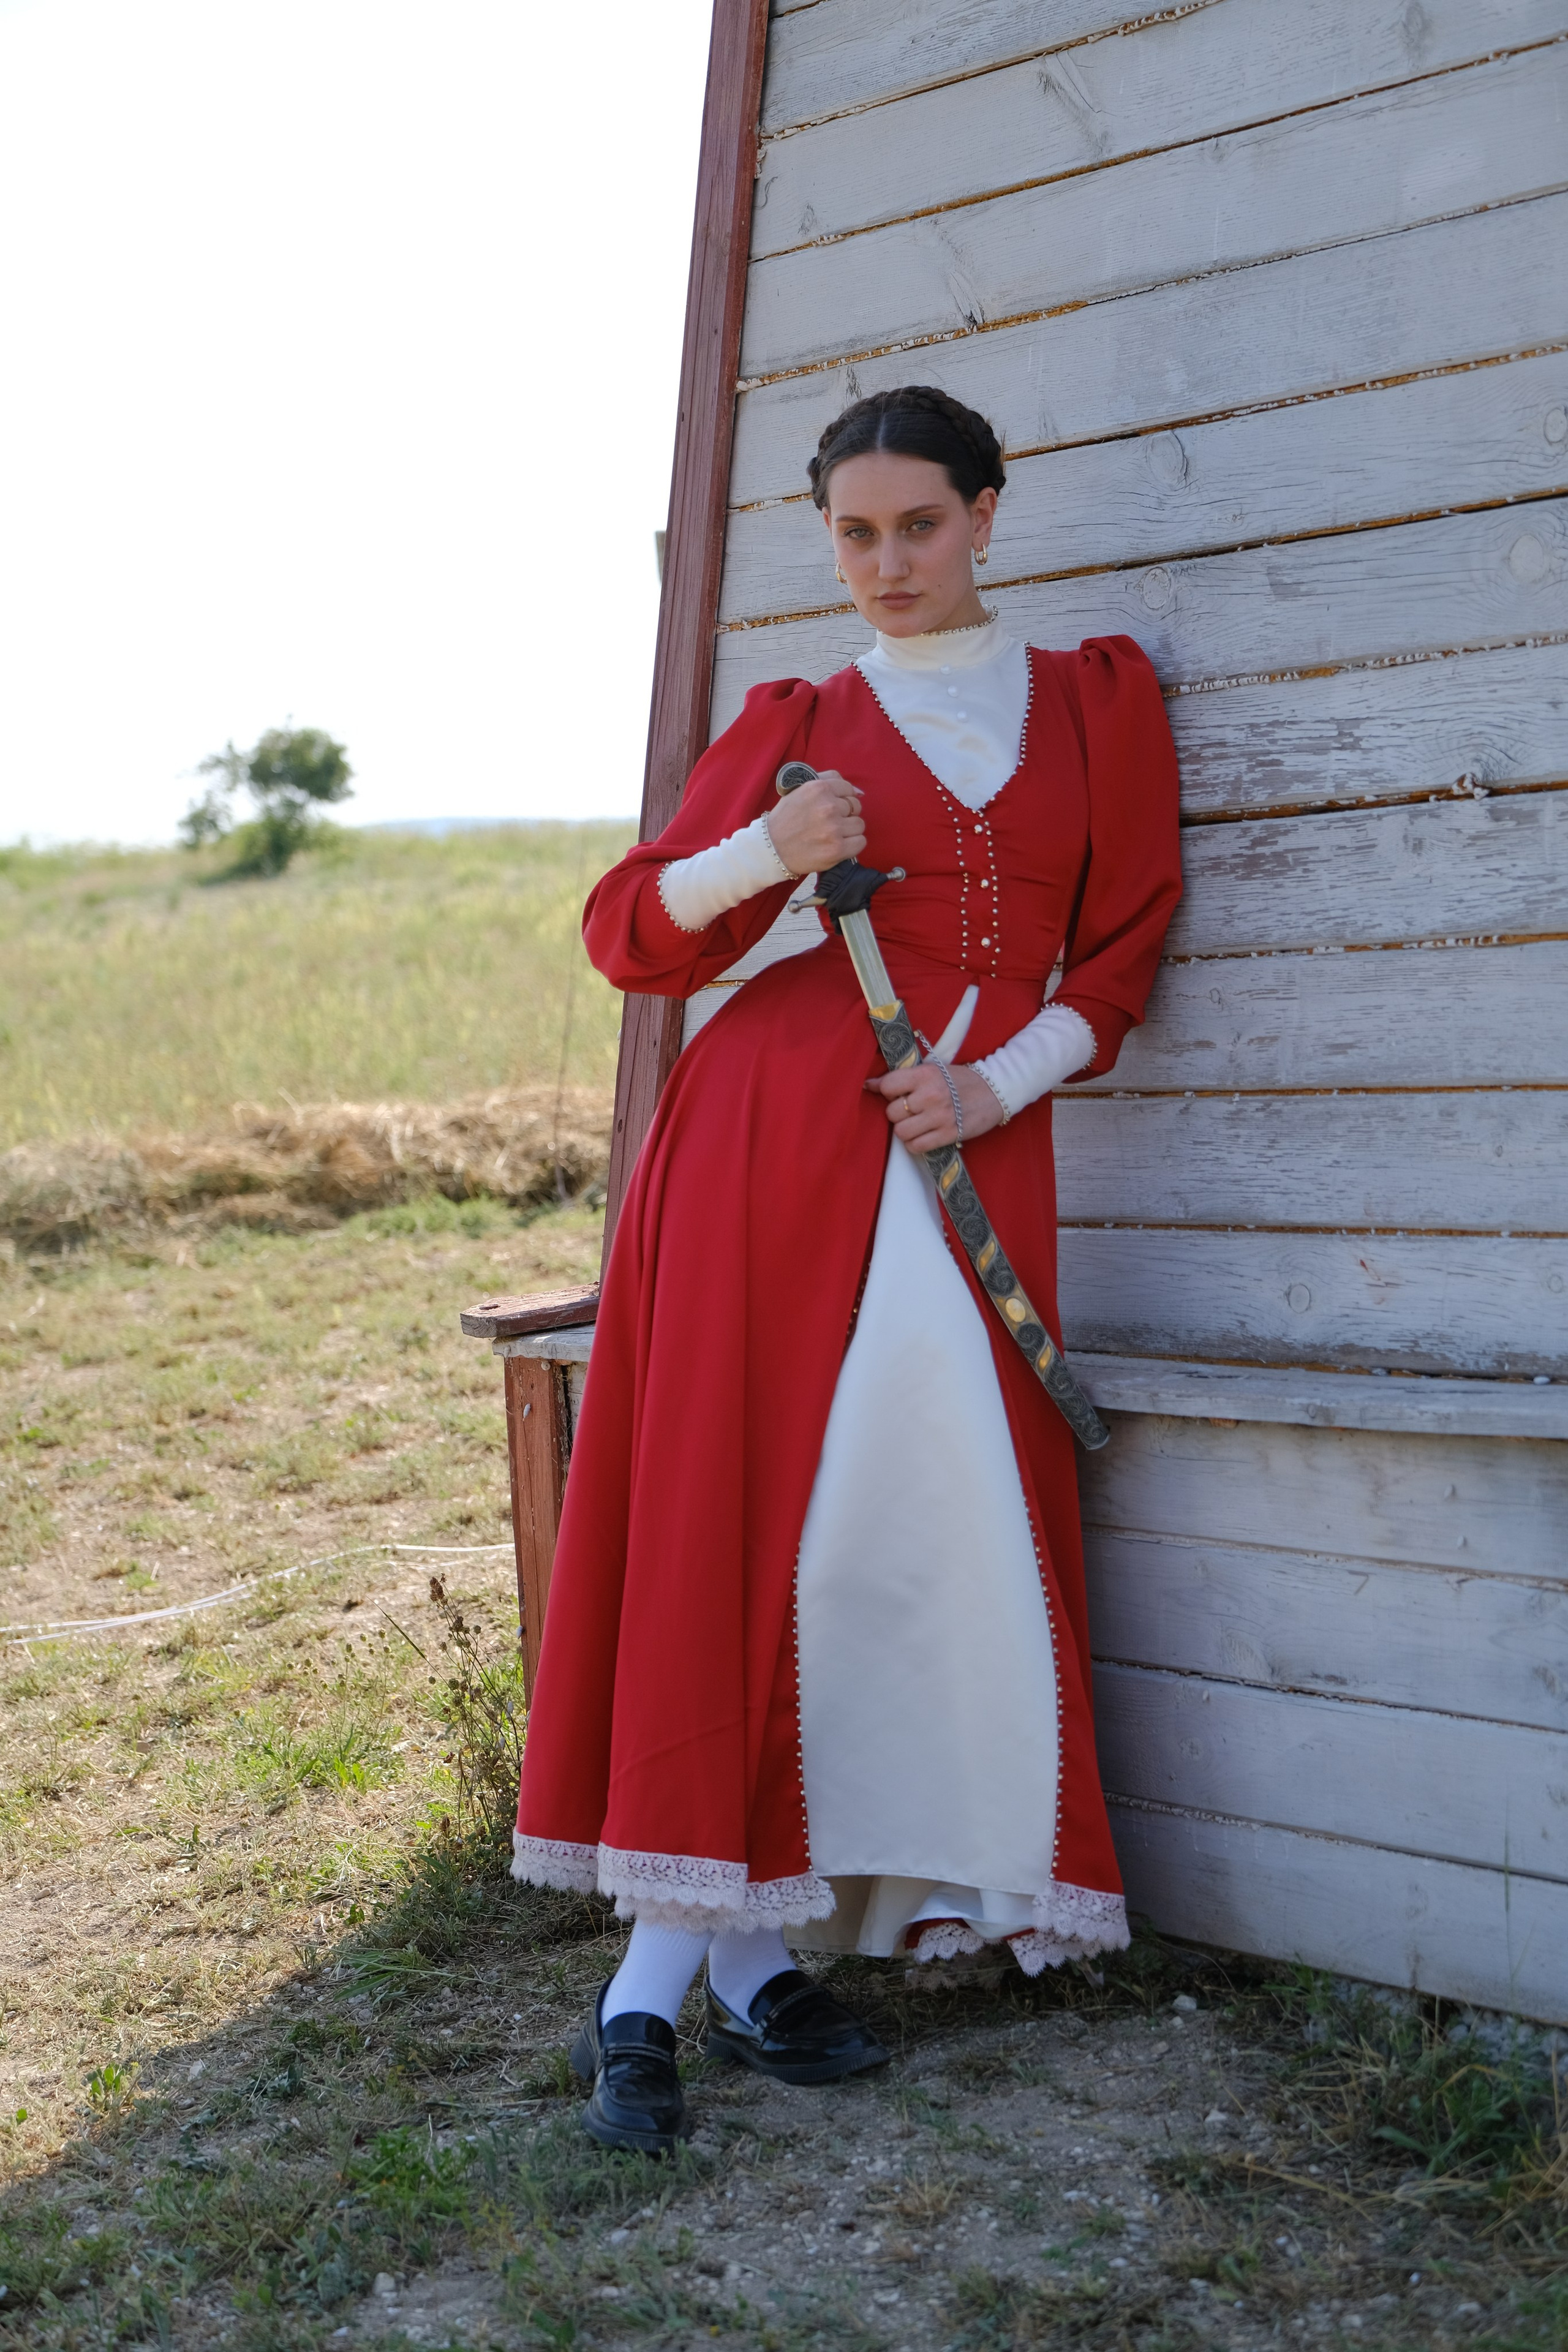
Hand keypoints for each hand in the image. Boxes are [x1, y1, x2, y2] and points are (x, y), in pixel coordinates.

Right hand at [766, 769, 865, 875]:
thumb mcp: (800, 789)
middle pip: (856, 806)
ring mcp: (834, 828)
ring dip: (849, 831)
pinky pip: (860, 842)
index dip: (842, 799)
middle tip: (829, 823)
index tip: (833, 808)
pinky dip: (852, 845)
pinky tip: (838, 845)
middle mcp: (828, 806)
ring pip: (859, 825)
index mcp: (819, 788)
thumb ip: (828, 781)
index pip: (848, 789)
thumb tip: (859, 791)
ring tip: (832, 835)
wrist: (772, 848)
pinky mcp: (837, 849)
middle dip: (845, 815)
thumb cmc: (786, 819)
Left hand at [866, 1061, 1005, 1152]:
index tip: (896, 1094)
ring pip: (901, 1132)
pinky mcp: (949, 1134)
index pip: (888, 1086)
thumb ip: (904, 1078)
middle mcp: (931, 1095)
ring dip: (906, 1130)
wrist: (995, 1092)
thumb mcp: (934, 1070)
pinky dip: (915, 1144)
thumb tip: (869, 1085)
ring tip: (917, 1123)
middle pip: (892, 1112)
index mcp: (926, 1074)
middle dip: (897, 1113)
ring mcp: (940, 1116)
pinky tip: (924, 1135)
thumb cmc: (960, 1080)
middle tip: (911, 1110)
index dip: (888, 1092)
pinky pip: (916, 1146)